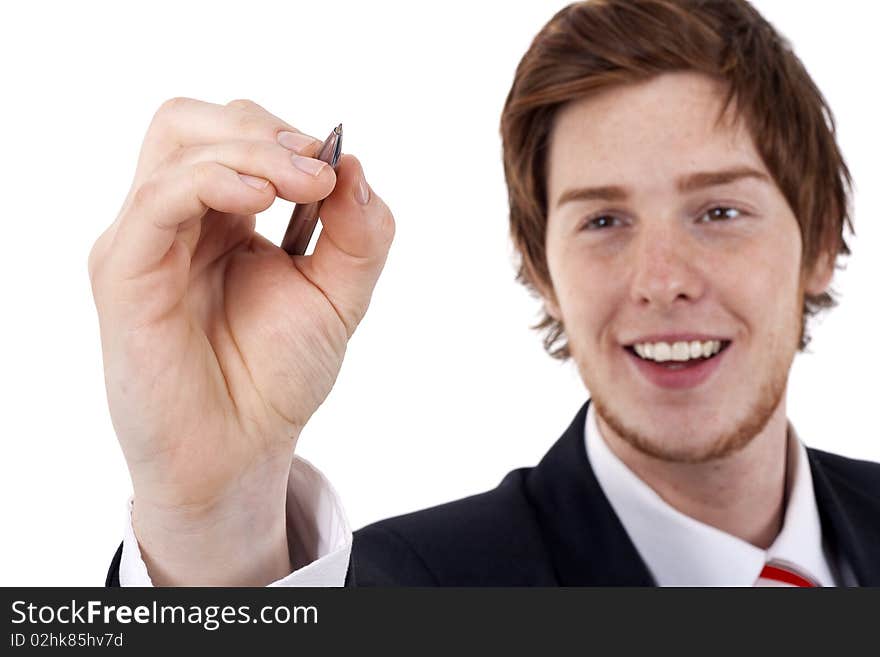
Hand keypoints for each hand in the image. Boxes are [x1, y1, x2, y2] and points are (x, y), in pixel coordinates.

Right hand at [88, 98, 394, 583]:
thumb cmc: (276, 376)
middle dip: (262, 130)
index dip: (284, 135)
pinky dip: (209, 180)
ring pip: (176, 144)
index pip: (235, 135)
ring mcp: (146, 241)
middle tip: (315, 169)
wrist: (237, 451)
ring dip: (248, 149)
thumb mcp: (338, 298)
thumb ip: (358, 234)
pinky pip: (156, 200)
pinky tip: (259, 198)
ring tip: (301, 184)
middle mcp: (177, 220)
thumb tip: (355, 165)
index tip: (332, 165)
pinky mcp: (126, 272)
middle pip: (194, 122)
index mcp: (222, 218)